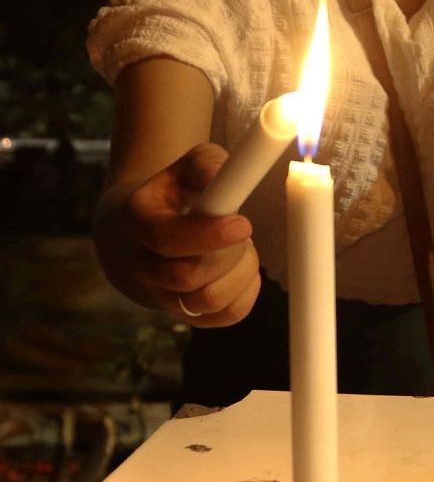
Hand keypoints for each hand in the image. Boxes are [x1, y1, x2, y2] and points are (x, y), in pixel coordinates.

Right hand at [118, 144, 260, 325]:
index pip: (165, 239)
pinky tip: (242, 266)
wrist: (160, 225)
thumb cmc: (181, 190)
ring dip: (240, 271)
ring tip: (241, 246)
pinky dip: (247, 291)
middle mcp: (142, 265)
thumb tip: (218, 180)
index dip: (207, 236)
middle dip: (228, 253)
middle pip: (187, 277)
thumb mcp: (192, 165)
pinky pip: (228, 315)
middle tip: (243, 228)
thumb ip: (207, 166)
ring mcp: (162, 296)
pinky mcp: (189, 316)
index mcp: (137, 220)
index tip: (244, 224)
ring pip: (209, 301)